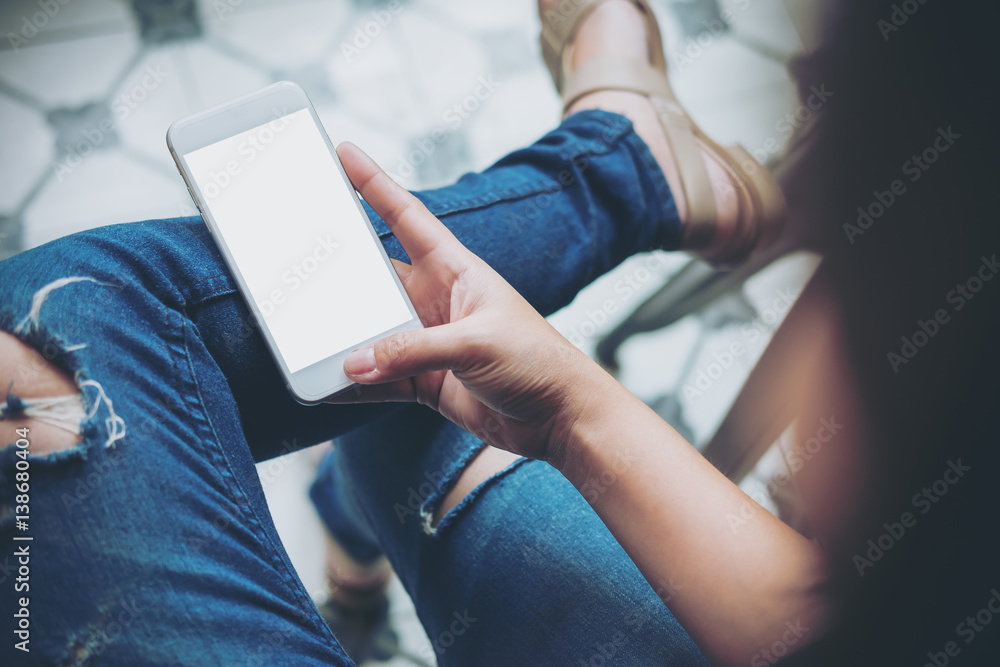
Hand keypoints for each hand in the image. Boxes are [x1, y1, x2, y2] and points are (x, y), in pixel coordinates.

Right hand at [329, 143, 613, 461]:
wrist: (561, 418)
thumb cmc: (536, 361)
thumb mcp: (476, 343)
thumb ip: (413, 350)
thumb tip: (354, 363)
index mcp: (456, 270)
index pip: (407, 218)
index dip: (374, 184)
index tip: (343, 153)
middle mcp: (438, 300)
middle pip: (376, 278)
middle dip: (340, 271)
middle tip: (296, 259)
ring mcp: (430, 341)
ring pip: (372, 331)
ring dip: (343, 336)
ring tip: (303, 334)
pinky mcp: (427, 380)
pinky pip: (380, 377)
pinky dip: (354, 382)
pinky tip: (327, 384)